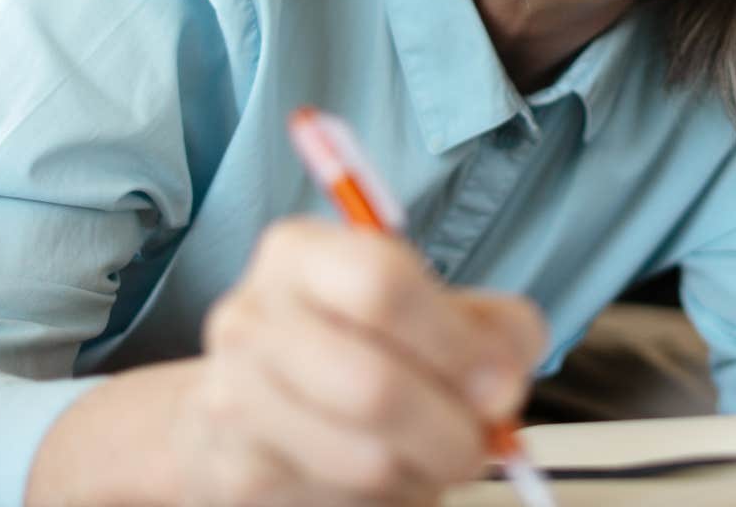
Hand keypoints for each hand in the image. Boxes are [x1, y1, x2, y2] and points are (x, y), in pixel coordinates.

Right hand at [172, 217, 547, 505]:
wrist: (257, 407)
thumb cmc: (367, 345)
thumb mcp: (437, 311)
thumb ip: (496, 330)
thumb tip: (501, 387)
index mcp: (300, 254)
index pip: (380, 285)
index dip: (456, 344)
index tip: (502, 385)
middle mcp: (251, 320)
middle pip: (373, 387)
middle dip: (452, 432)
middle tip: (479, 444)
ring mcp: (233, 400)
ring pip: (365, 462)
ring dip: (425, 473)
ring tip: (432, 458)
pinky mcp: (238, 476)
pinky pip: (343, 503)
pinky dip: (390, 500)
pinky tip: (387, 477)